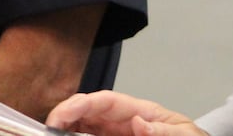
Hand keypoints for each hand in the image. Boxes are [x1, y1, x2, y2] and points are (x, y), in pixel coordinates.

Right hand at [45, 90, 201, 135]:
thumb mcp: (184, 134)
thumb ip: (163, 129)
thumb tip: (140, 122)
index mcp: (141, 111)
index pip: (106, 101)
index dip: (82, 103)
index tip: (63, 113)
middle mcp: (124, 122)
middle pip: (88, 112)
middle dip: (66, 114)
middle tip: (48, 127)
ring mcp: (116, 135)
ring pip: (83, 127)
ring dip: (67, 128)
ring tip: (51, 133)